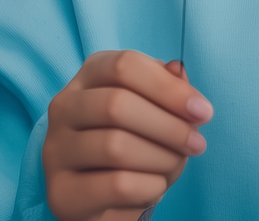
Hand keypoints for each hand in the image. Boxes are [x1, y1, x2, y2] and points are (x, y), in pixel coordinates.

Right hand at [43, 50, 213, 220]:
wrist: (105, 193)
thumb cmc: (136, 139)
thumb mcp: (155, 107)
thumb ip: (167, 87)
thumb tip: (178, 71)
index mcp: (90, 74)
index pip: (125, 66)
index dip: (168, 88)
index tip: (202, 110)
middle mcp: (64, 107)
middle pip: (117, 105)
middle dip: (169, 126)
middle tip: (197, 144)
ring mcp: (56, 150)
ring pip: (115, 146)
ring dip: (161, 158)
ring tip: (176, 165)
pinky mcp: (61, 193)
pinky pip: (115, 186)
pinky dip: (149, 187)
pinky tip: (156, 186)